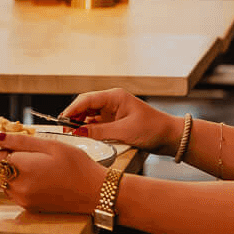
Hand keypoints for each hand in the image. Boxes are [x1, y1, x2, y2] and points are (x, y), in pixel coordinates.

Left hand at [0, 131, 105, 213]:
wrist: (96, 192)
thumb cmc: (77, 166)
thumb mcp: (49, 145)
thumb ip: (19, 141)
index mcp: (22, 169)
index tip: (4, 140)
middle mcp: (18, 188)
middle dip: (3, 156)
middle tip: (24, 149)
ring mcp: (22, 200)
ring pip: (2, 180)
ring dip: (10, 169)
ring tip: (33, 162)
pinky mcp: (29, 207)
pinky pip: (12, 191)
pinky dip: (17, 181)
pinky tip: (36, 175)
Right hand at [61, 87, 180, 154]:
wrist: (171, 137)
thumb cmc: (153, 129)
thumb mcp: (123, 132)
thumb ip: (98, 132)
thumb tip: (77, 131)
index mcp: (114, 97)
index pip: (86, 99)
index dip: (72, 109)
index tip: (62, 119)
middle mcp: (112, 101)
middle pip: (86, 106)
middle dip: (74, 116)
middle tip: (64, 129)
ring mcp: (113, 111)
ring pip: (90, 115)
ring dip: (81, 123)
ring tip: (72, 133)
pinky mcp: (115, 121)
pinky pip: (97, 123)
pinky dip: (89, 129)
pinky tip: (84, 135)